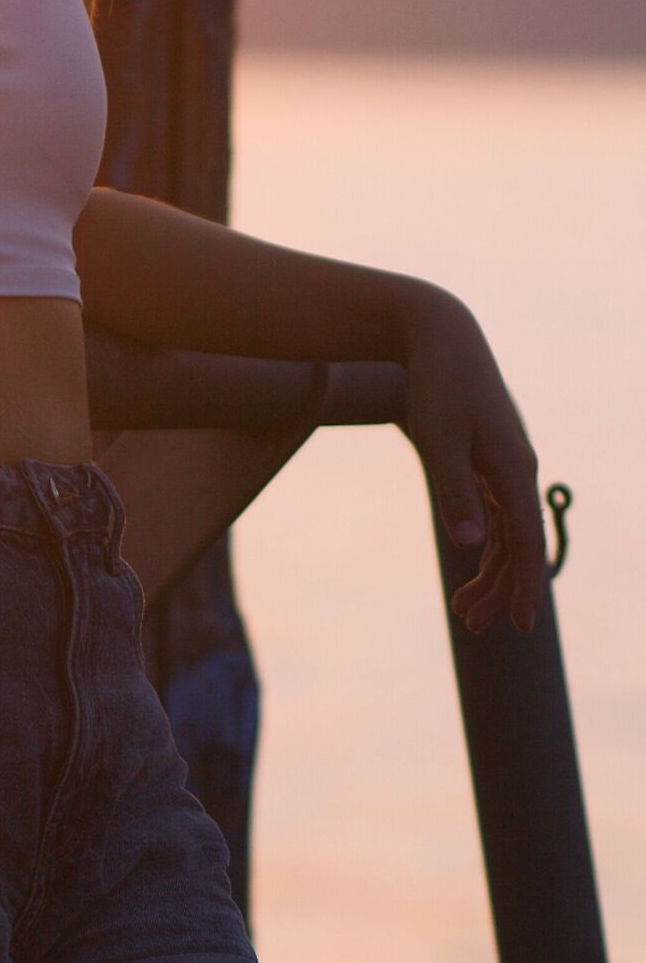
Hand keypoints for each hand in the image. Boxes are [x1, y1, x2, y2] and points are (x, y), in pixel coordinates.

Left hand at [397, 288, 546, 635]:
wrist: (438, 336)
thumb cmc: (436, 385)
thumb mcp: (439, 440)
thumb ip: (455, 492)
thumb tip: (470, 546)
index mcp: (514, 469)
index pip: (526, 542)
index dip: (525, 586)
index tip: (521, 627)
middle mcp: (517, 470)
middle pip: (516, 544)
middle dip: (499, 589)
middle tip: (471, 626)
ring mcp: (504, 464)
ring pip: (505, 532)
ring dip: (488, 571)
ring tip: (462, 609)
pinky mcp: (486, 458)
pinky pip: (494, 512)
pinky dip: (483, 542)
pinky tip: (473, 563)